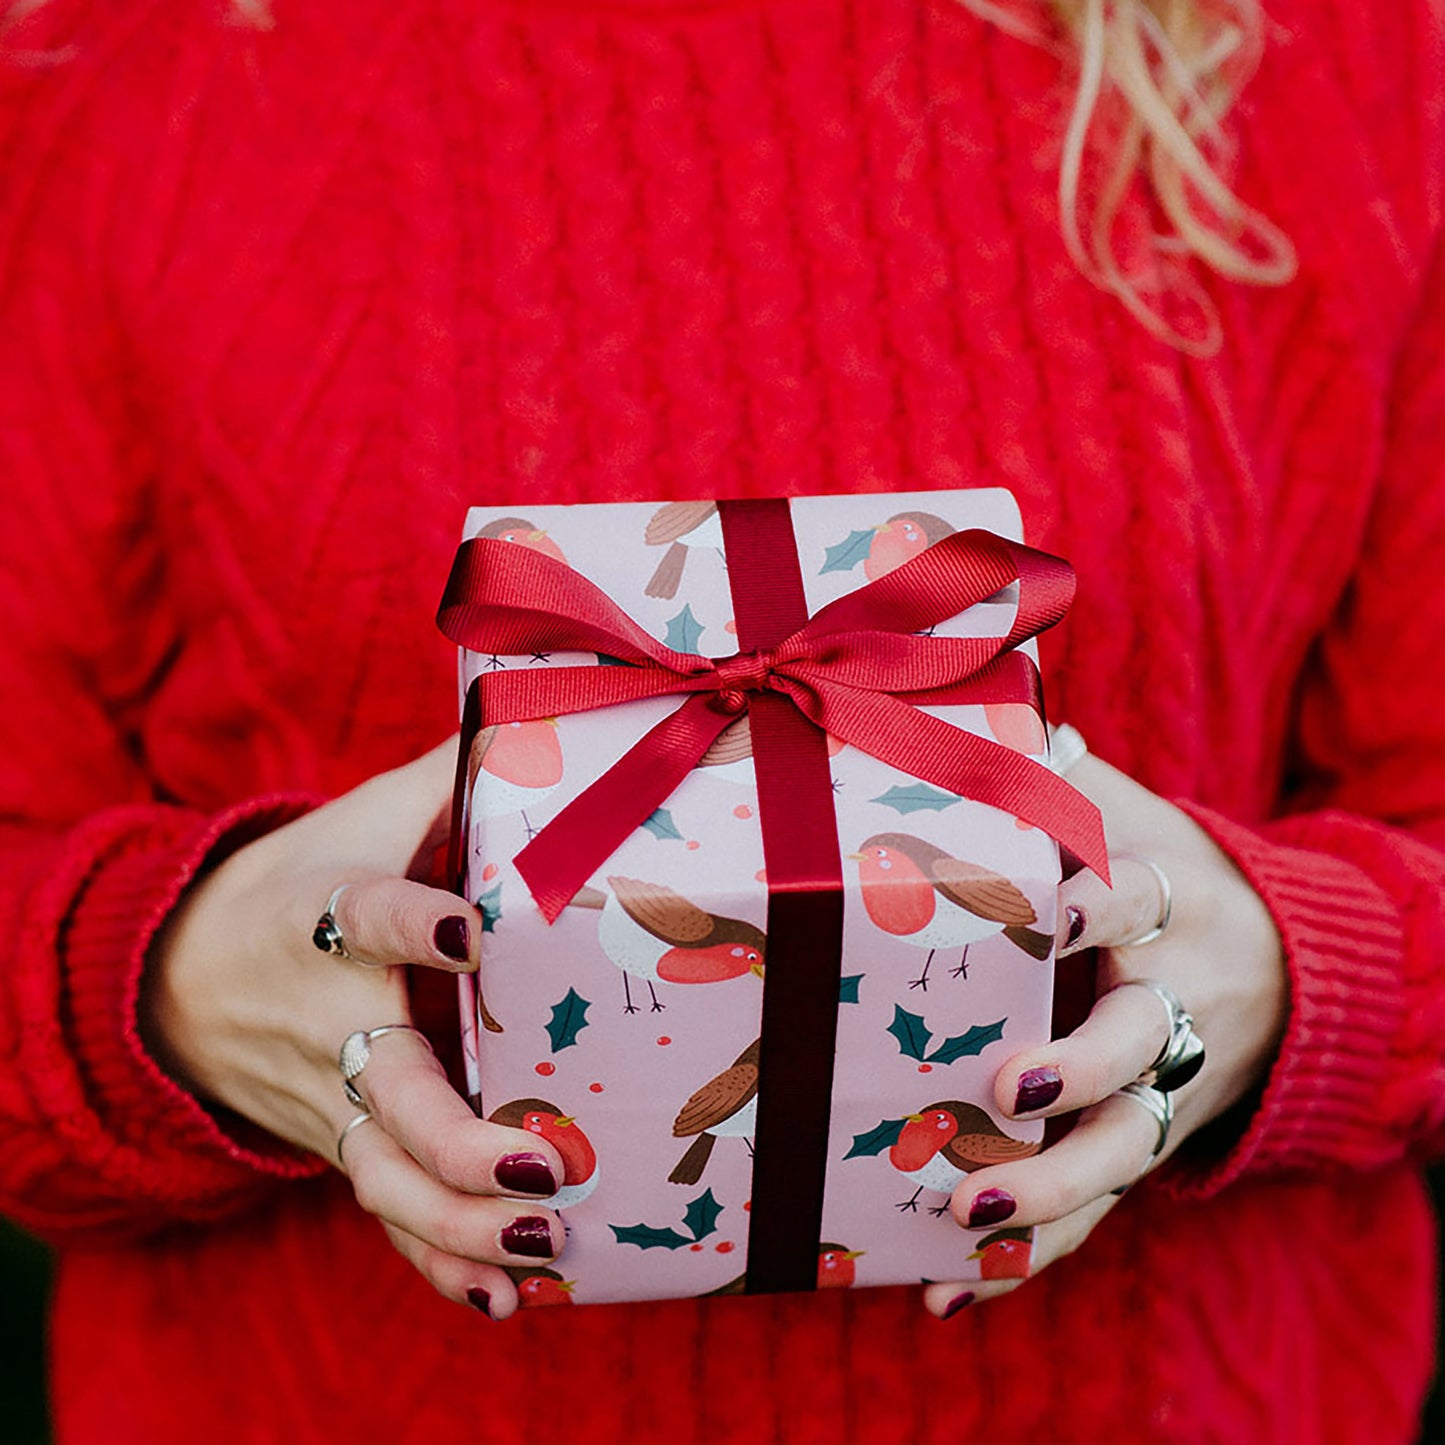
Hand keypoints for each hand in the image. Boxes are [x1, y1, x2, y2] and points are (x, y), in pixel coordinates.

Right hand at [142, 740, 564, 1319]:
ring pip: (388, 1177)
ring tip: (543, 1241)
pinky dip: (438, 1262)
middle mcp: (328, 1020)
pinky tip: (504, 1296)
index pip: (374, 917)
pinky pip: (383, 1215)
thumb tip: (544, 713)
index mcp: (331, 918)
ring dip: (462, 1221)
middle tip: (542, 1160)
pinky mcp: (337, 1143)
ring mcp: (328, 1097)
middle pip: (388, 1091)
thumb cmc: (298, 881)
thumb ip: (450, 775)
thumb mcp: (360, 816)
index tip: (474, 929)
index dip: (419, 925)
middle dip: (461, 1139)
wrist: (183, 972)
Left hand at [921, 748, 1287, 1317]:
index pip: (1137, 898)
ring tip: (963, 1223)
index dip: (1100, 903)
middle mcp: (1173, 1000)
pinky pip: (1098, 1209)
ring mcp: (1168, 1083)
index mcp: (1164, 904)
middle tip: (1002, 1090)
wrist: (1288, 965)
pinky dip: (1034, 1257)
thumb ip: (1071, 777)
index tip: (1060, 908)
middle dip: (1077, 1072)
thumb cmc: (1176, 874)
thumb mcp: (1140, 815)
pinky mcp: (1151, 1140)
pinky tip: (955, 1295)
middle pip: (1138, 1047)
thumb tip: (1011, 715)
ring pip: (1120, 1150)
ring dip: (1048, 1197)